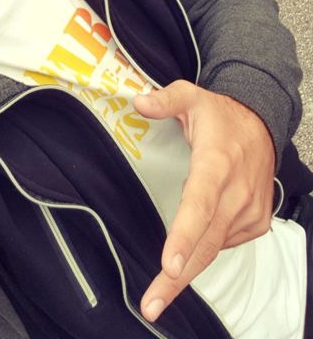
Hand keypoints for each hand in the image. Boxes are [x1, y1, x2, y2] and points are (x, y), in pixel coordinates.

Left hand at [133, 80, 275, 323]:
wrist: (262, 125)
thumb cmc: (220, 116)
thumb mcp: (191, 96)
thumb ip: (165, 99)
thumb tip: (138, 101)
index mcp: (216, 165)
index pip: (199, 205)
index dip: (185, 236)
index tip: (170, 265)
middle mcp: (235, 194)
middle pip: (204, 243)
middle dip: (177, 278)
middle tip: (151, 305)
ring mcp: (248, 212)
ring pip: (213, 250)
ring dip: (187, 271)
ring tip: (158, 293)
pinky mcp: (255, 223)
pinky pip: (223, 243)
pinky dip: (204, 248)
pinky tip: (192, 242)